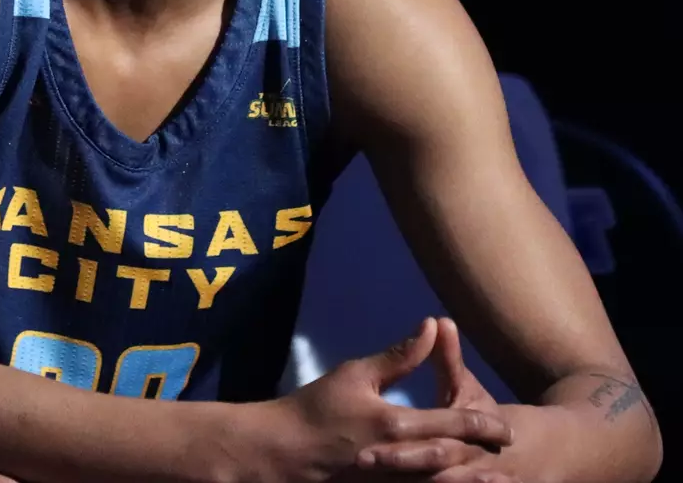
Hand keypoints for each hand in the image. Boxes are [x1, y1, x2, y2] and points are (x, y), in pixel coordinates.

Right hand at [273, 318, 513, 481]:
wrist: (285, 451)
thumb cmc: (318, 407)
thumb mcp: (356, 374)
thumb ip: (399, 356)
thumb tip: (432, 326)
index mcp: (397, 425)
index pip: (453, 424)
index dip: (483, 425)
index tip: (506, 426)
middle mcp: (401, 459)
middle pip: (456, 459)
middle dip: (484, 456)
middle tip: (508, 450)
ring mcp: (392, 482)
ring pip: (442, 482)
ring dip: (469, 480)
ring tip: (495, 479)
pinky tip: (450, 482)